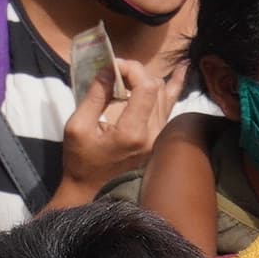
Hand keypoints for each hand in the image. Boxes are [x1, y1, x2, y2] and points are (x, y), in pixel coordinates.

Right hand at [54, 57, 174, 199]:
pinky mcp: (158, 138)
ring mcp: (159, 138)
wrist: (91, 191)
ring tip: (137, 72)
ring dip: (150, 78)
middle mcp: (153, 135)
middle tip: (116, 70)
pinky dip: (172, 87)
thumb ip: (95, 96)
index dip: (132, 68)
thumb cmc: (81, 161)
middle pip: (156, 88)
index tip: (112, 65)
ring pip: (165, 95)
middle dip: (137, 71)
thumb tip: (108, 69)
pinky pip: (169, 107)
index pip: (146, 86)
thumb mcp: (77, 126)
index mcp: (133, 132)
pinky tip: (181, 70)